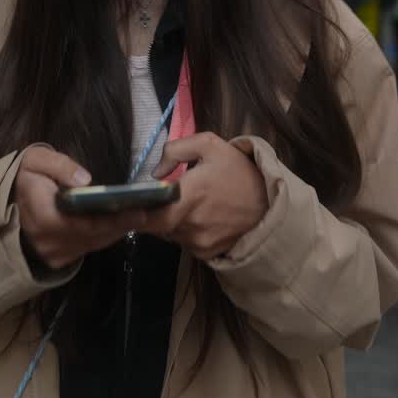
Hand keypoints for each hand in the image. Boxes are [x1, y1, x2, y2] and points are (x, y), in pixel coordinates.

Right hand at [14, 147, 147, 271]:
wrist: (7, 204)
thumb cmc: (26, 177)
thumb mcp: (35, 160)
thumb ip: (59, 166)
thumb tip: (85, 180)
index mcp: (44, 217)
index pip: (83, 223)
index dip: (112, 219)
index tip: (137, 209)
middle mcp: (51, 243)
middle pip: (94, 236)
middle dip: (123, 224)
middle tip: (150, 212)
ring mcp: (56, 254)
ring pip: (95, 244)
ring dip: (119, 231)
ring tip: (145, 216)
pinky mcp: (62, 258)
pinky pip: (90, 248)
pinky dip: (108, 236)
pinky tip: (125, 223)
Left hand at [144, 133, 268, 260]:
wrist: (269, 202)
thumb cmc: (237, 170)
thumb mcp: (210, 144)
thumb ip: (176, 149)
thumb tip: (154, 172)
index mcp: (190, 196)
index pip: (150, 216)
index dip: (135, 213)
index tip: (128, 204)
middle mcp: (191, 224)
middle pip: (156, 225)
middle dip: (151, 214)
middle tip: (153, 201)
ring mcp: (198, 242)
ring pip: (169, 234)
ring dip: (167, 222)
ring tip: (177, 206)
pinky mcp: (206, 253)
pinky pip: (183, 242)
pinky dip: (182, 231)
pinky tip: (194, 217)